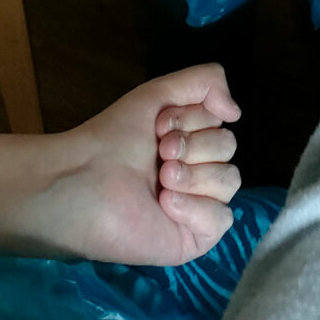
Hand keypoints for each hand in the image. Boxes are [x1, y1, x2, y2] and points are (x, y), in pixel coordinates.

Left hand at [0, 64, 241, 264]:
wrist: (82, 181)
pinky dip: (196, 206)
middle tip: (159, 154)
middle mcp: (198, 171)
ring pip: (230, 181)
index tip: (159, 126)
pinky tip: (166, 204)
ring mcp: (197, 206)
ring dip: (193, 175)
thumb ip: (206, 81)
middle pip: (229, 150)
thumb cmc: (113, 138)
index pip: (224, 124)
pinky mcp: (192, 239)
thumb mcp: (159, 93)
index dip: (194, 120)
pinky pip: (221, 218)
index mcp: (192, 141)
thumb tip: (237, 112)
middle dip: (194, 146)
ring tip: (160, 180)